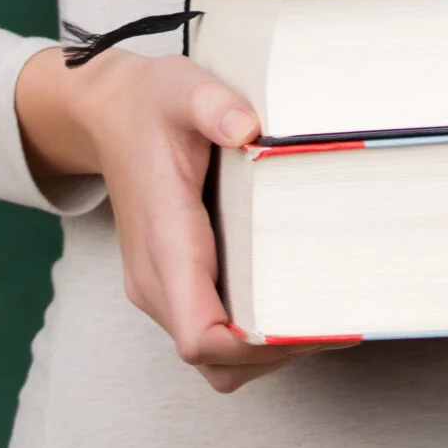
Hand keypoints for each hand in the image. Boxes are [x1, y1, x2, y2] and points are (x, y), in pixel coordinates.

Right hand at [15, 44, 317, 392]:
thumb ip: (211, 105)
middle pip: (214, 359)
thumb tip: (246, 127)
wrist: (107, 113)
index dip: (255, 347)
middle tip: (340, 321)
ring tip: (326, 318)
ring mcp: (162, 287)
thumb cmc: (149, 104)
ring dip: (266, 352)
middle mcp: (157, 280)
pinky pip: (212, 333)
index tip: (314, 326)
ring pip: (213, 358)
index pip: (200, 336)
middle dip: (275, 353)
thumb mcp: (180, 88)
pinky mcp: (175, 282)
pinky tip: (297, 303)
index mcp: (164, 245)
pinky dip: (254, 337)